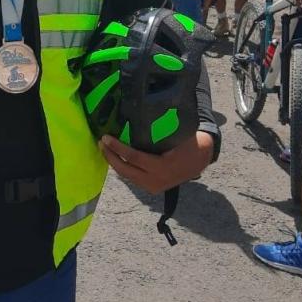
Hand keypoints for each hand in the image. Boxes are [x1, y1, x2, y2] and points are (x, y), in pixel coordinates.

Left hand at [100, 131, 214, 193]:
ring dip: (114, 162)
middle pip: (125, 170)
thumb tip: (141, 113)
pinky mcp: (152, 188)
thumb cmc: (188, 144)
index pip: (134, 157)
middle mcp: (156, 180)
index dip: (118, 148)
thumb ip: (160, 130)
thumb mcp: (178, 135)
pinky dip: (123, 168)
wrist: (200, 161)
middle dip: (110, 157)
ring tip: (105, 149)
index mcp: (162, 167)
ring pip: (127, 176)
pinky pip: (133, 178)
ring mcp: (153, 187)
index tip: (106, 137)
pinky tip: (115, 157)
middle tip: (101, 143)